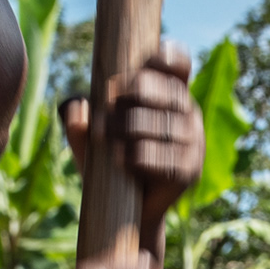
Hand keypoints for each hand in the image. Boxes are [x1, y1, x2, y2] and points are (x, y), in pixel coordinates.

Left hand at [64, 45, 205, 227]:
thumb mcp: (89, 140)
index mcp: (171, 94)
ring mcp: (193, 142)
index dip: (166, 55)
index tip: (140, 63)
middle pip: (163, 89)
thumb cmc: (108, 164)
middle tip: (104, 112)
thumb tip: (77, 109)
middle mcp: (188, 113)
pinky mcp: (189, 171)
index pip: (179, 63)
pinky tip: (117, 159)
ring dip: (124, 128)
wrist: (126, 213)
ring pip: (156, 124)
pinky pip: (160, 157)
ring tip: (105, 137)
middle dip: (127, 96)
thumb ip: (80, 122)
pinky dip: (134, 157)